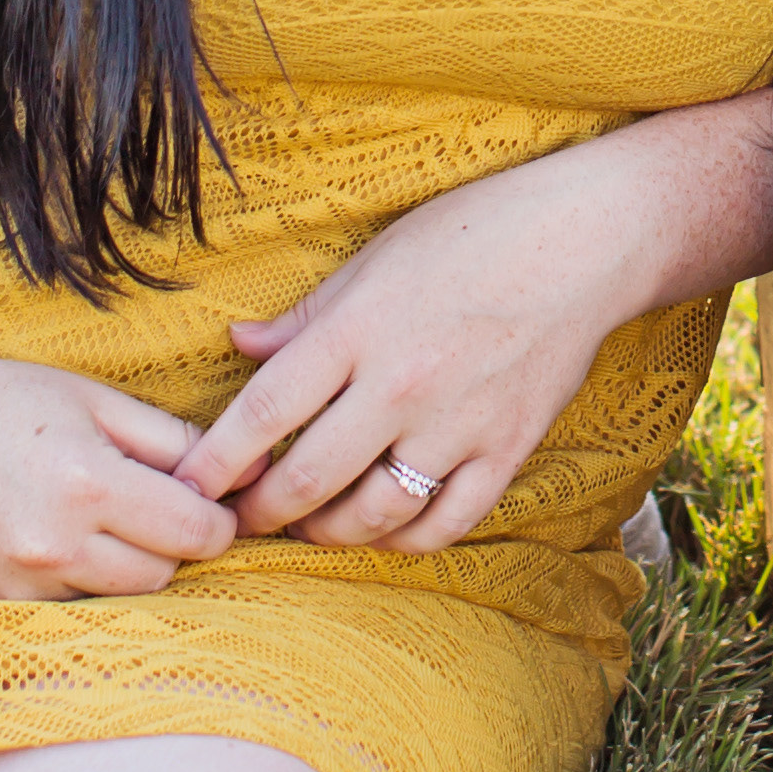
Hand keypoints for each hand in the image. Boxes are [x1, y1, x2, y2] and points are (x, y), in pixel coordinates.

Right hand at [0, 345, 237, 606]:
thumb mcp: (93, 400)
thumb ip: (172, 440)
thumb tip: (244, 473)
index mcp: (88, 484)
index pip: (194, 534)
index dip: (215, 520)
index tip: (207, 505)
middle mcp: (53, 546)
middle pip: (161, 575)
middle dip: (170, 545)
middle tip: (149, 507)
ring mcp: (16, 585)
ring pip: (112, 601)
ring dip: (121, 569)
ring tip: (95, 521)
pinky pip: (61, 611)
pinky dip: (72, 586)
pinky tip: (51, 542)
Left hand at [182, 147, 633, 557]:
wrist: (584, 241)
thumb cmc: (474, 233)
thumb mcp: (376, 258)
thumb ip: (307, 315)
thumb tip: (238, 344)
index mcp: (358, 329)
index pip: (264, 413)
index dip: (215, 462)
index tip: (188, 488)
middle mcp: (401, 385)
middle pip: (307, 478)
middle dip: (261, 511)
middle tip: (241, 519)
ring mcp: (456, 425)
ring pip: (371, 514)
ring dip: (327, 531)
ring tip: (309, 525)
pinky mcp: (506, 450)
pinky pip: (444, 523)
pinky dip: (404, 538)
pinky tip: (384, 526)